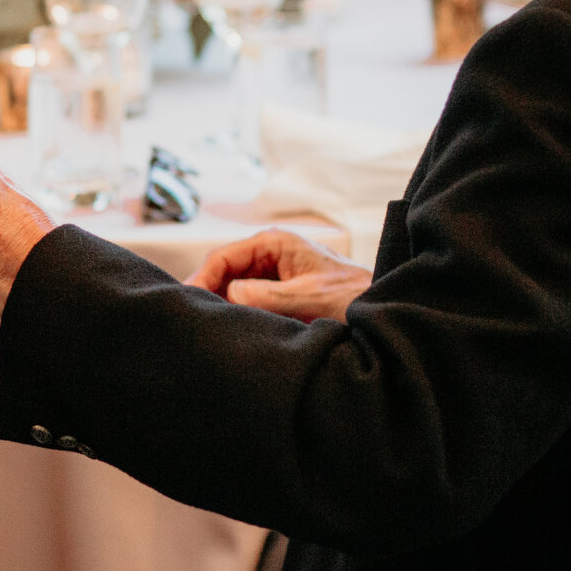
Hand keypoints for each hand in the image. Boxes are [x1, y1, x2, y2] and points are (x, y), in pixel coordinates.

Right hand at [187, 228, 370, 323]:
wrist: (381, 310)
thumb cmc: (353, 297)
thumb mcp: (307, 297)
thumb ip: (266, 295)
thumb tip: (230, 295)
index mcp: (275, 243)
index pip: (223, 257)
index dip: (202, 279)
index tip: (189, 301)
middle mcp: (270, 254)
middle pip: (223, 271)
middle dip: (207, 292)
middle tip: (193, 319)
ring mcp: (273, 273)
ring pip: (232, 287)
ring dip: (222, 304)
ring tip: (208, 326)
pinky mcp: (277, 293)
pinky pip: (247, 301)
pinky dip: (236, 313)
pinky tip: (230, 328)